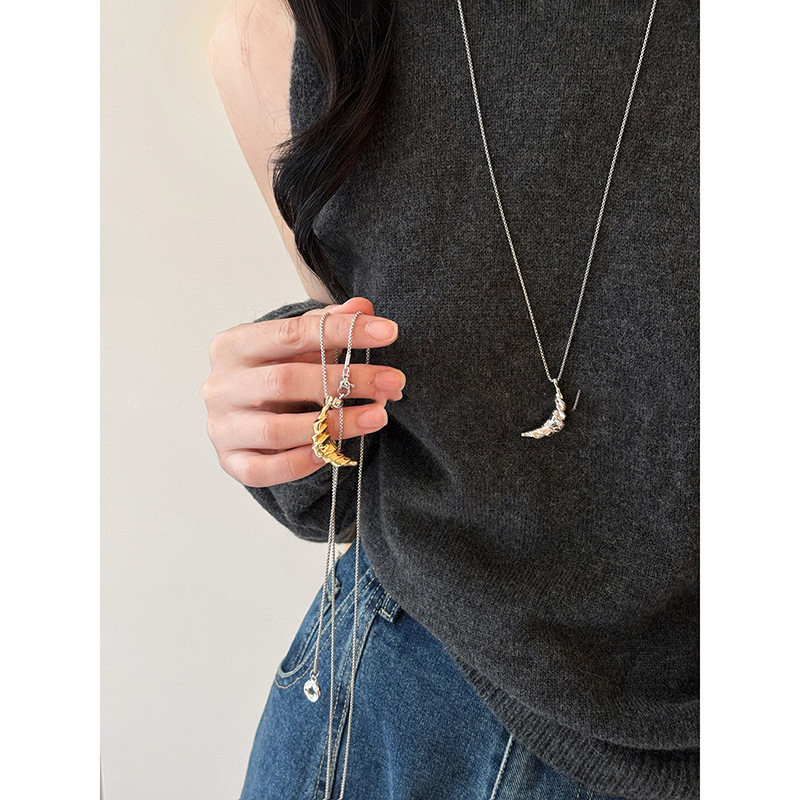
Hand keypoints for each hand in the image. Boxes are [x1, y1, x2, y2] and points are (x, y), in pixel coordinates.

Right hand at [200, 296, 404, 487]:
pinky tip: (334, 451)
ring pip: (278, 430)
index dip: (342, 331)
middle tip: (393, 381)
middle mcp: (221, 385)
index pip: (292, 333)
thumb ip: (326, 325)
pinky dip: (302, 462)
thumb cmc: (276, 371)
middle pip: (287, 381)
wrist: (242, 413)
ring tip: (378, 416)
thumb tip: (362, 307)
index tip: (388, 333)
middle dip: (347, 381)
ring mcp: (222, 426)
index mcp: (234, 345)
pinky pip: (266, 469)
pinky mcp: (231, 461)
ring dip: (335, 424)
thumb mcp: (299, 344)